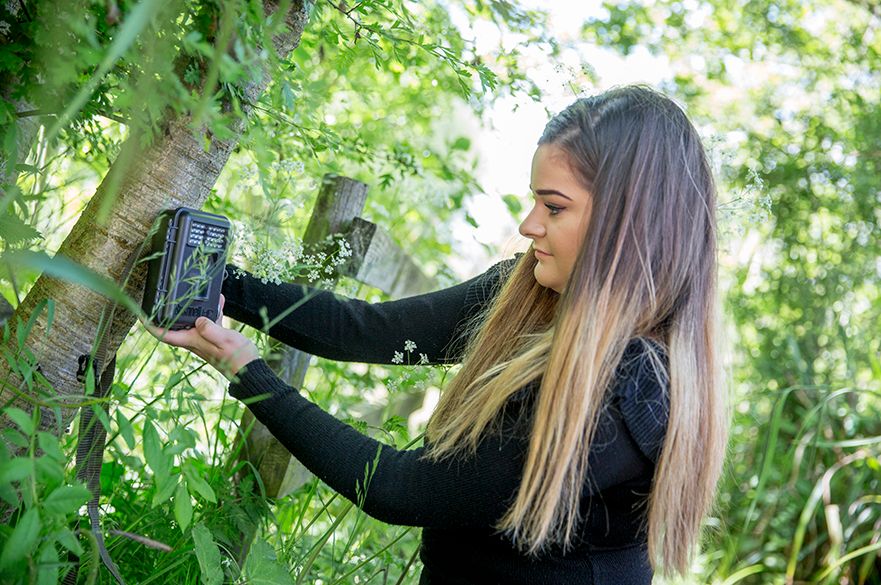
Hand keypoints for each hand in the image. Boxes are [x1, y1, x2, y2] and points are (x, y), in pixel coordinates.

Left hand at [140, 294, 259, 380]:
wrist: (250, 369)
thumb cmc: (237, 358)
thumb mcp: (224, 340)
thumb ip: (210, 328)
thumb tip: (199, 319)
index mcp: (193, 341)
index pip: (165, 334)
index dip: (151, 325)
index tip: (141, 315)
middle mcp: (195, 340)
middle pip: (175, 325)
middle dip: (169, 311)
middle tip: (164, 297)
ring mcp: (205, 339)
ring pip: (193, 320)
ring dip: (194, 307)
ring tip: (196, 292)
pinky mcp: (215, 337)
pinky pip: (209, 321)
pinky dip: (212, 310)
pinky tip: (220, 301)